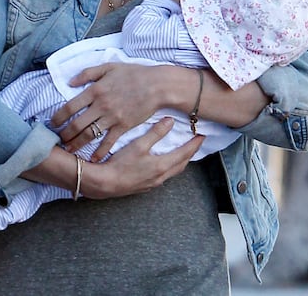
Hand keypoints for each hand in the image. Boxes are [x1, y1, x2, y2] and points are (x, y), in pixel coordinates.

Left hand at [52, 62, 166, 160]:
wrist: (156, 85)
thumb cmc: (133, 74)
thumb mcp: (109, 67)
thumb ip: (88, 73)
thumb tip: (70, 82)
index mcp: (95, 89)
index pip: (70, 106)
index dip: (58, 117)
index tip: (52, 123)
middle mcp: (101, 105)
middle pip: (76, 124)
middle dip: (64, 135)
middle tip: (57, 140)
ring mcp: (112, 117)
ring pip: (89, 135)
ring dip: (76, 144)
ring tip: (69, 150)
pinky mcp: (123, 126)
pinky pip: (108, 142)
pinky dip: (99, 152)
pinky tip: (92, 159)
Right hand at [81, 118, 205, 198]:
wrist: (105, 184)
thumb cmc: (121, 164)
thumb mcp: (139, 145)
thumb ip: (155, 133)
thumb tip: (170, 121)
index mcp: (162, 165)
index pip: (185, 153)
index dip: (195, 144)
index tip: (202, 135)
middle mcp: (161, 176)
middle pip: (182, 164)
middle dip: (190, 153)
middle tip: (196, 143)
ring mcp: (153, 183)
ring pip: (173, 171)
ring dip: (180, 161)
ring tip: (183, 151)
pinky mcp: (145, 186)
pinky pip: (164, 175)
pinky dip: (169, 167)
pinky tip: (163, 163)